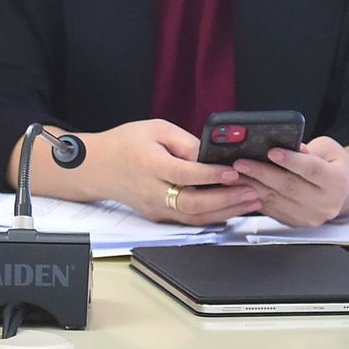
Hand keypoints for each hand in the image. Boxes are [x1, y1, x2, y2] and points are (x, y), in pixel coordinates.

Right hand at [84, 119, 258, 224]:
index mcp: (149, 164)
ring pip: (194, 217)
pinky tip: (231, 208)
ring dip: (226, 211)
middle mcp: (151, 190)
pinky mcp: (158, 216)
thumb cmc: (125, 144)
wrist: (96, 167)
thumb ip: (185, 141)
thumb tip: (213, 156)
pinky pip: (189, 219)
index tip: (234, 171)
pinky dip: (213, 216)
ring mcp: (155, 207)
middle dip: (227, 200)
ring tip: (251, 202)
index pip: (184, 174)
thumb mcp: (155, 129)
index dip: (211, 175)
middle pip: (192, 203)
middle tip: (252, 191)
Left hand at [233, 137, 348, 228]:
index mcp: (338, 181)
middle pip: (289, 186)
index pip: (312, 170)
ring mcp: (311, 216)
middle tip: (240, 162)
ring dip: (251, 186)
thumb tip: (285, 145)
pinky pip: (270, 209)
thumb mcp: (327, 150)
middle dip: (261, 173)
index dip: (291, 161)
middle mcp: (327, 203)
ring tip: (232, 174)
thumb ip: (308, 149)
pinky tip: (239, 186)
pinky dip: (252, 197)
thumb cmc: (331, 165)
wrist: (340, 191)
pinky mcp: (296, 222)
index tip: (271, 152)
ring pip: (276, 199)